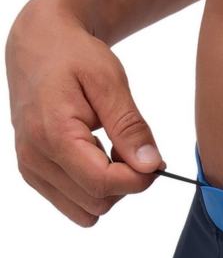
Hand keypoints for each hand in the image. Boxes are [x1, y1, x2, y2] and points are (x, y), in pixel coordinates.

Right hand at [6, 0, 163, 226]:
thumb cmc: (73, 56)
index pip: (103, 184)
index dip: (138, 179)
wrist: (38, 45)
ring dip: (110, 190)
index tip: (156, 160)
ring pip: (87, 211)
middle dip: (126, 183)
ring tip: (111, 151)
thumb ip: (130, 126)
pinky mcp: (34, 174)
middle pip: (97, 201)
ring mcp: (31, 169)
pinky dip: (93, 190)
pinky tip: (96, 159)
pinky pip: (74, 205)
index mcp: (52, 134)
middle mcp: (35, 158)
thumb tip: (150, 165)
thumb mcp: (110, 81)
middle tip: (133, 149)